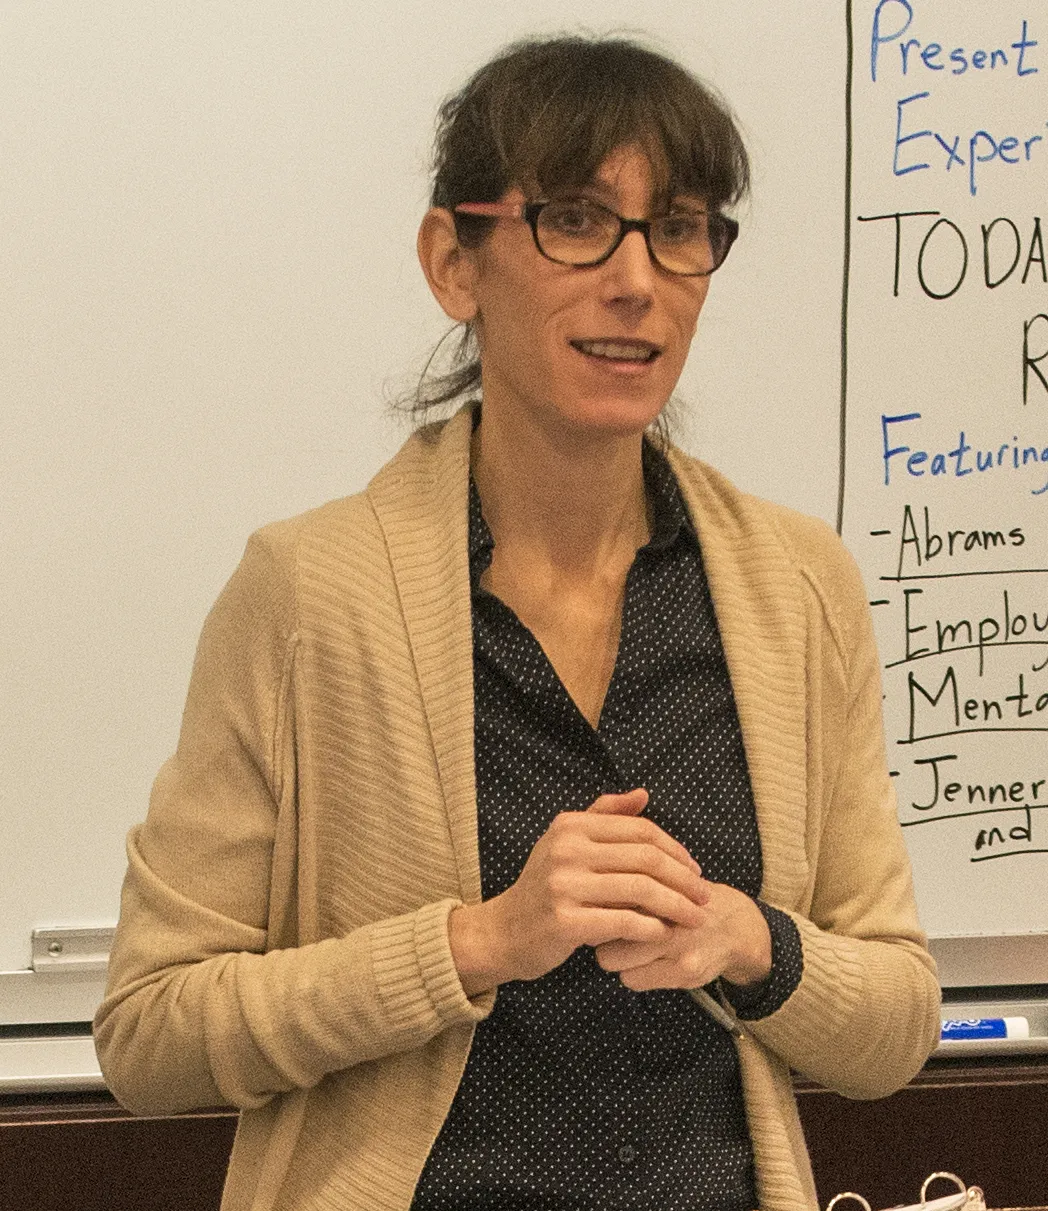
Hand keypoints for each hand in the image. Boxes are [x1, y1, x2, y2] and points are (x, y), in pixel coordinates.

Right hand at [448, 789, 709, 994]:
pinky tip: (666, 934)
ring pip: (641, 890)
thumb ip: (603, 815)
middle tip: (706, 896)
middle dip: (684, 878)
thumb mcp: (566, 842)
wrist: (504, 931)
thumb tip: (644, 794)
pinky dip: (652, 928)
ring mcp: (564, 885)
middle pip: (646, 859)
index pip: (641, 830)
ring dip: (677, 906)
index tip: (696, 869)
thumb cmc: (543, 886)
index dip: (676, 849)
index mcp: (571, 826)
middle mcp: (566, 849)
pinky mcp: (565, 921)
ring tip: (696, 918)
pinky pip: (624, 922)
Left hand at [593, 880, 771, 992]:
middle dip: (600, 933)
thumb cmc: (688, 900)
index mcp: (659, 882)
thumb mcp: (662, 879)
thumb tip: (585, 897)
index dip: (594, 904)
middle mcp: (668, 910)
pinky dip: (633, 974)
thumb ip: (627, 884)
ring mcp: (677, 943)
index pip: (606, 896)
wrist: (737, 927)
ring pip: (615, 960)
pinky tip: (646, 964)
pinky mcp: (684, 971)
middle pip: (604, 930)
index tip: (594, 909)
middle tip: (609, 932)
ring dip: (615, 958)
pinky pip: (634, 981)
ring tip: (629, 949)